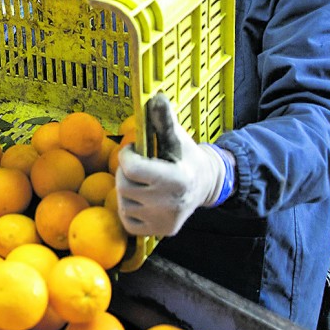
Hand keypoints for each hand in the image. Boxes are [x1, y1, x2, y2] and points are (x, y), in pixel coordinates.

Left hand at [115, 93, 232, 236]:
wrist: (206, 185)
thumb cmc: (186, 157)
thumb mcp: (178, 137)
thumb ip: (165, 120)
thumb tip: (155, 97)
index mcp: (175, 178)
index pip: (132, 168)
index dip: (126, 155)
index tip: (133, 150)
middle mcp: (170, 203)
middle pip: (124, 185)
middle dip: (126, 172)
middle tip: (137, 167)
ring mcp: (164, 221)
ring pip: (123, 203)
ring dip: (126, 190)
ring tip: (141, 183)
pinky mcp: (159, 232)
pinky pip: (127, 221)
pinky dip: (129, 209)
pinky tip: (142, 200)